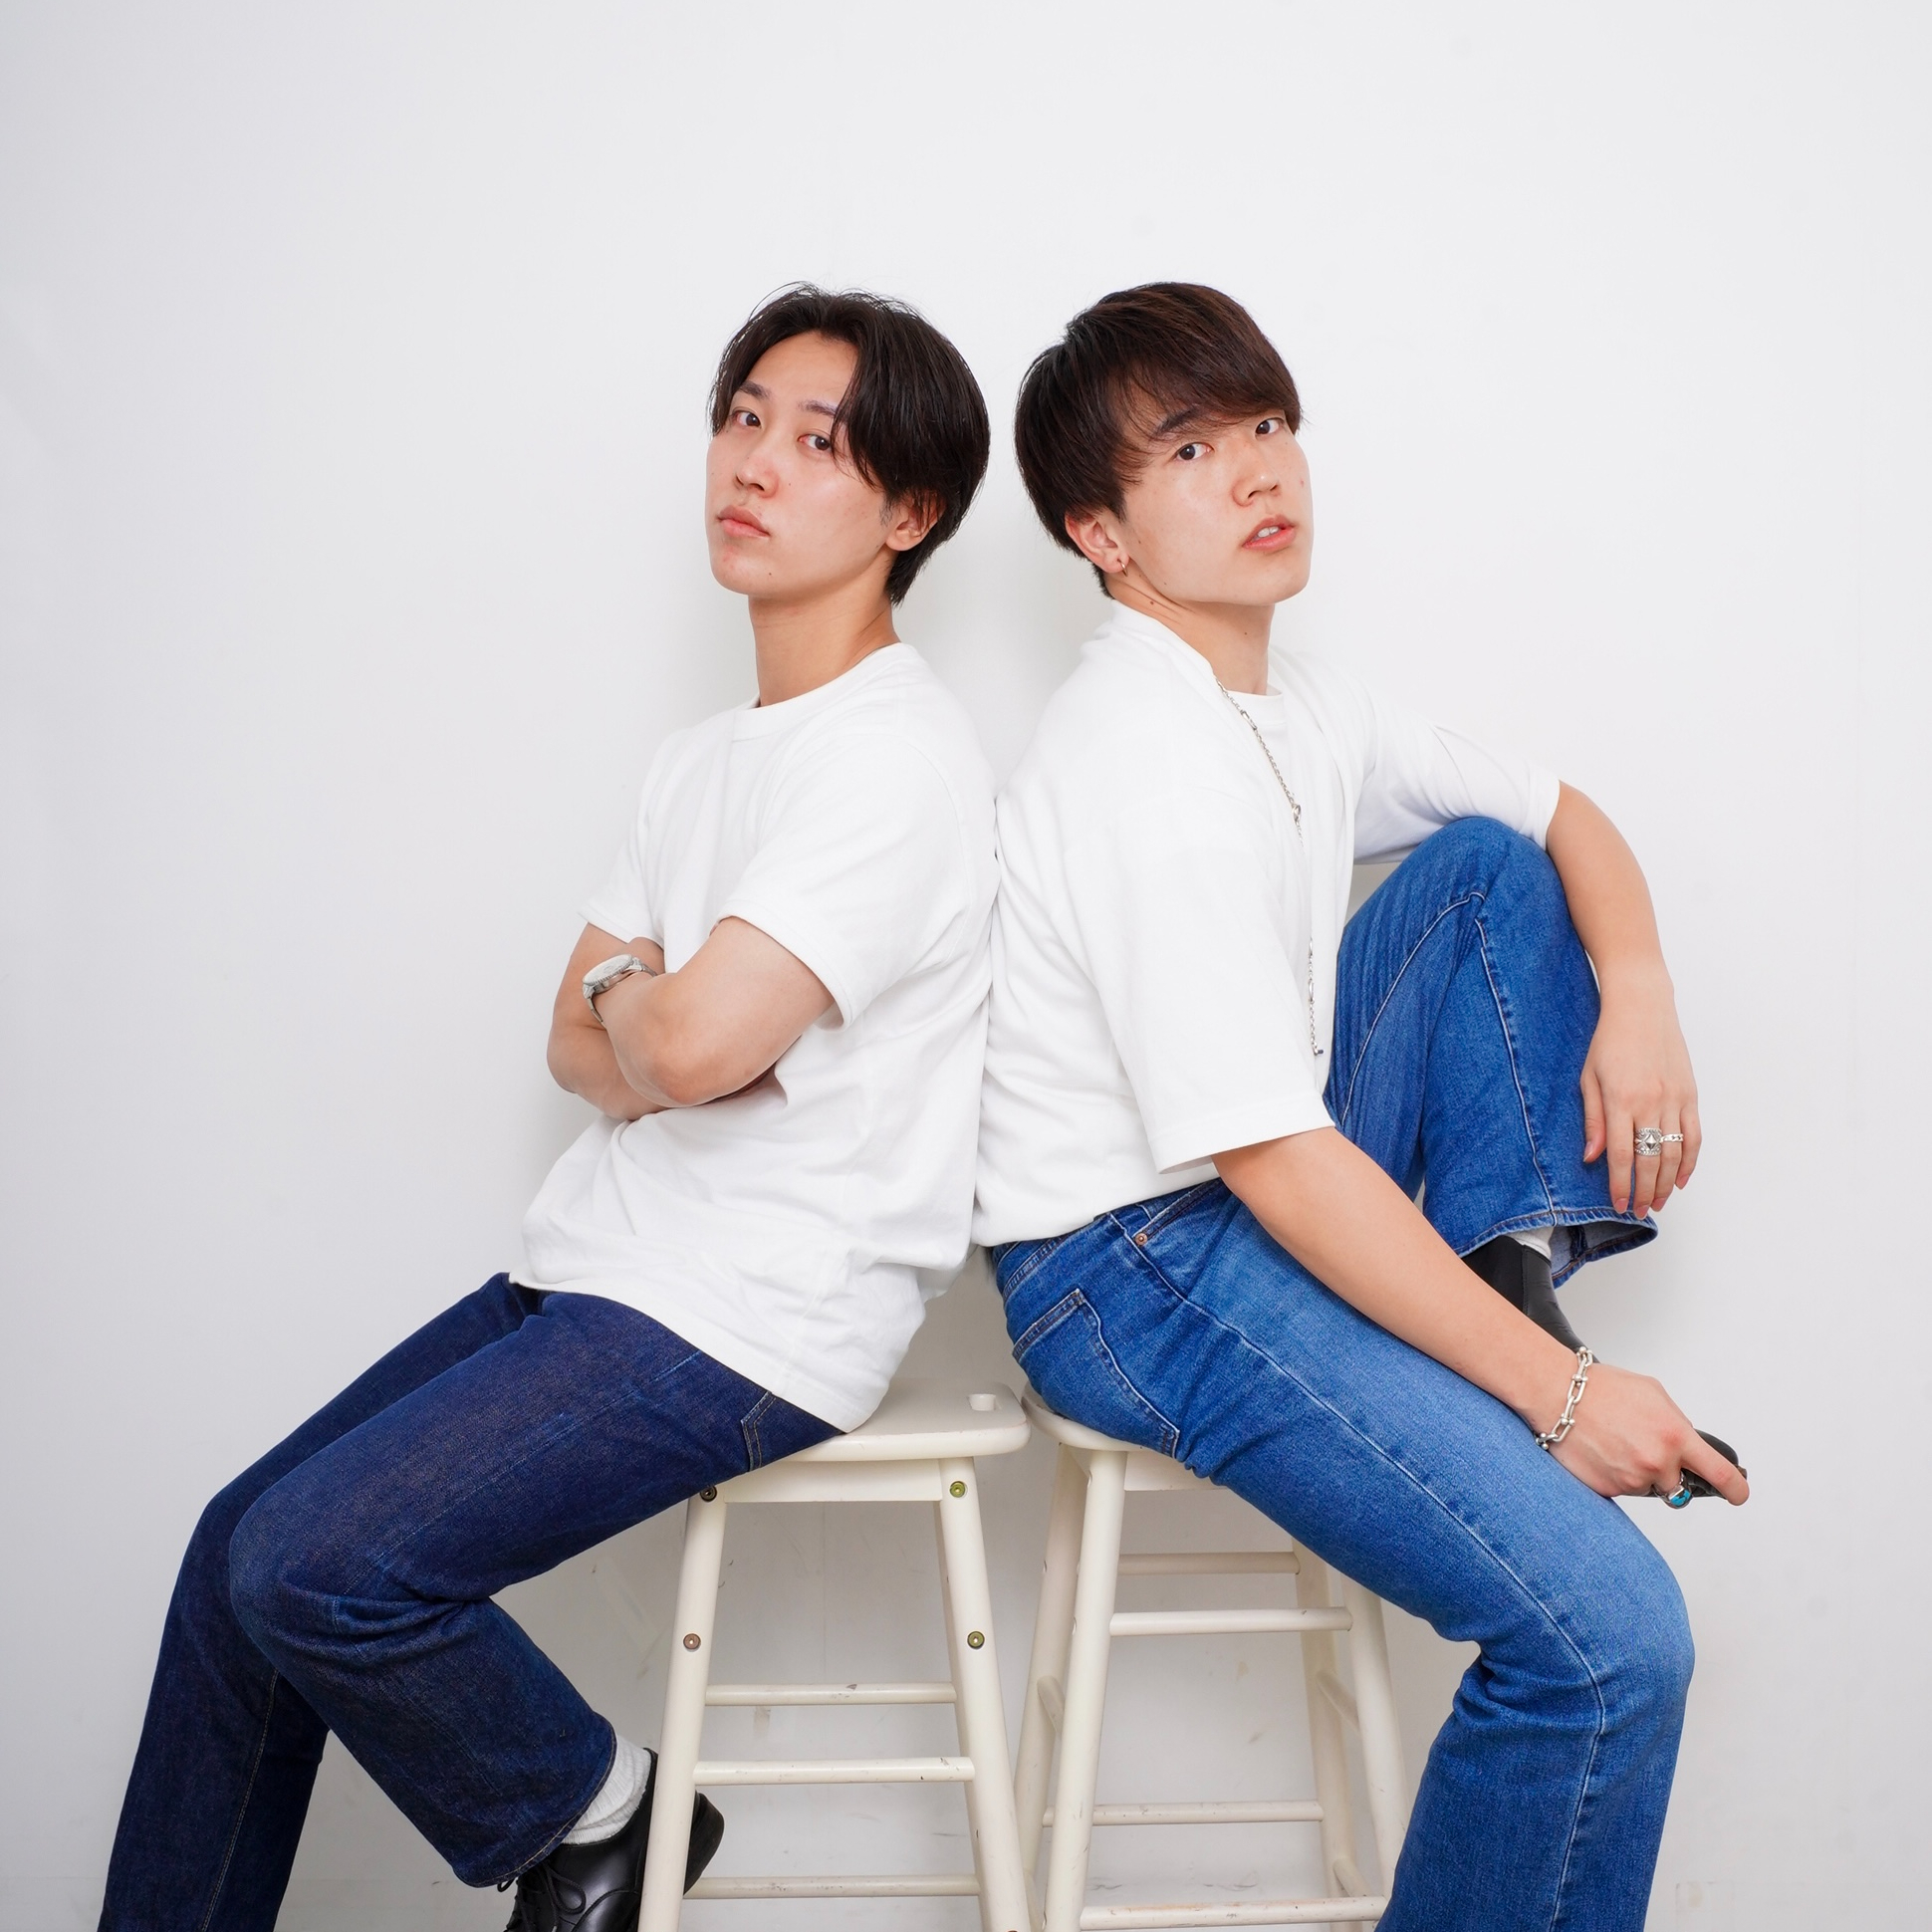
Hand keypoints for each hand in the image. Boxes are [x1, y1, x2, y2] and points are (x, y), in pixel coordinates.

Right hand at [1547, 1358, 1746, 1503]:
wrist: (1556, 1395)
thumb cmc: (1601, 1389)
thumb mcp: (1653, 1393)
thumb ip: (1677, 1423)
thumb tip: (1686, 1446)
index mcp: (1675, 1436)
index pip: (1719, 1474)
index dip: (1734, 1489)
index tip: (1737, 1494)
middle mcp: (1657, 1462)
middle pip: (1677, 1484)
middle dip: (1666, 1471)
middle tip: (1641, 1447)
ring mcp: (1632, 1480)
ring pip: (1647, 1486)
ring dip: (1637, 1471)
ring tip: (1614, 1442)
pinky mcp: (1608, 1490)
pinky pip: (1622, 1489)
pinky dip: (1615, 1474)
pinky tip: (1601, 1450)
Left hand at [1581, 971, 1700, 1217]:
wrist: (1642, 1007)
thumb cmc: (1609, 1040)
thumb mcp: (1588, 1077)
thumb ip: (1592, 1119)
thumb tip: (1590, 1157)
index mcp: (1621, 1100)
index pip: (1621, 1155)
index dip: (1620, 1185)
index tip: (1619, 1205)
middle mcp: (1650, 1103)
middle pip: (1651, 1160)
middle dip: (1644, 1191)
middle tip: (1640, 1211)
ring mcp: (1674, 1099)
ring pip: (1675, 1153)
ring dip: (1667, 1183)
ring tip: (1659, 1202)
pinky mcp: (1690, 1094)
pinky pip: (1694, 1135)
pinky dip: (1691, 1161)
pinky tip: (1682, 1178)